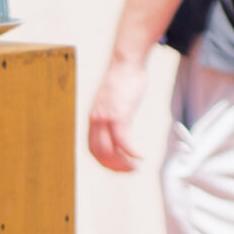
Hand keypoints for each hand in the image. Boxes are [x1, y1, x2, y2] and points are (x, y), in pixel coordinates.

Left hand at [88, 58, 152, 172]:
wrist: (125, 62)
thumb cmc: (122, 79)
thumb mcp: (112, 100)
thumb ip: (113, 113)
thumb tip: (120, 121)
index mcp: (93, 118)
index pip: (93, 148)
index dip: (104, 162)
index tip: (117, 167)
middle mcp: (96, 120)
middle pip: (100, 153)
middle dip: (114, 166)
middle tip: (129, 171)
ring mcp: (106, 118)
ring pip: (110, 150)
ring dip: (123, 163)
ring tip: (135, 167)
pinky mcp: (119, 115)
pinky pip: (123, 140)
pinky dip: (131, 152)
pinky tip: (140, 156)